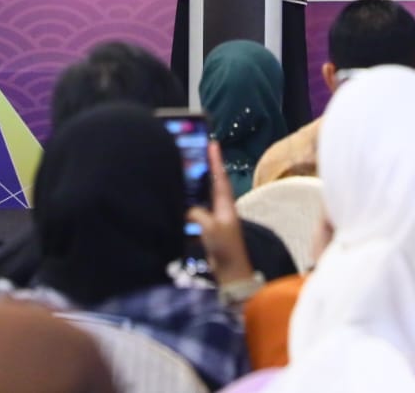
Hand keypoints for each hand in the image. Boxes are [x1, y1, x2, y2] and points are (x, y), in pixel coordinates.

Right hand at [188, 141, 253, 284]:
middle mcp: (222, 207)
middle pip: (215, 182)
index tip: (213, 143)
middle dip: (208, 167)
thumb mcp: (210, 228)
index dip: (216, 160)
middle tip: (199, 151)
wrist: (231, 271)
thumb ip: (198, 214)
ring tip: (189, 169)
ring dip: (200, 182)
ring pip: (207, 194)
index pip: (220, 177)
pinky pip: (200, 207)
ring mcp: (217, 217)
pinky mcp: (210, 227)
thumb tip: (187, 209)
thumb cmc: (224, 247)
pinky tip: (183, 197)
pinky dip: (193, 199)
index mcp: (225, 204)